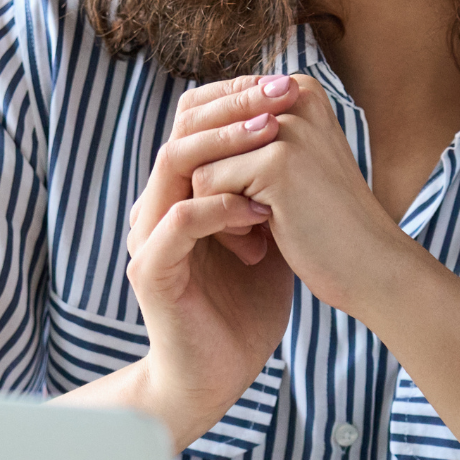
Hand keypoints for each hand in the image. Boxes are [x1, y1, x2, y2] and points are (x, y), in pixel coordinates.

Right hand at [122, 75, 300, 446]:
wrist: (216, 374)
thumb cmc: (244, 307)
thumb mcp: (268, 233)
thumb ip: (272, 187)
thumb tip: (310, 137)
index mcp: (180, 191)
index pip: (196, 121)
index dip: (237, 96)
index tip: (286, 84)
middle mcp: (157, 205)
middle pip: (181, 129)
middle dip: (234, 105)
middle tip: (281, 94)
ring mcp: (149, 236)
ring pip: (173, 163)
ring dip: (225, 145)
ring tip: (270, 137)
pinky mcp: (152, 270)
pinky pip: (179, 221)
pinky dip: (221, 208)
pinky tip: (261, 212)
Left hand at [190, 75, 417, 316]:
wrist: (371, 268)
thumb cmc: (326, 222)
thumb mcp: (288, 164)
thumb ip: (246, 134)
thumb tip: (184, 114)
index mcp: (298, 88)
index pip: (215, 114)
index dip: (219, 164)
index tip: (255, 199)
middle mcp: (294, 95)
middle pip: (203, 136)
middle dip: (214, 185)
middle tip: (247, 223)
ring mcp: (287, 127)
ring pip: (198, 160)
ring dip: (215, 206)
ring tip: (255, 232)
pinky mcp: (277, 161)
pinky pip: (206, 185)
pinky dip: (223, 223)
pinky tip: (258, 243)